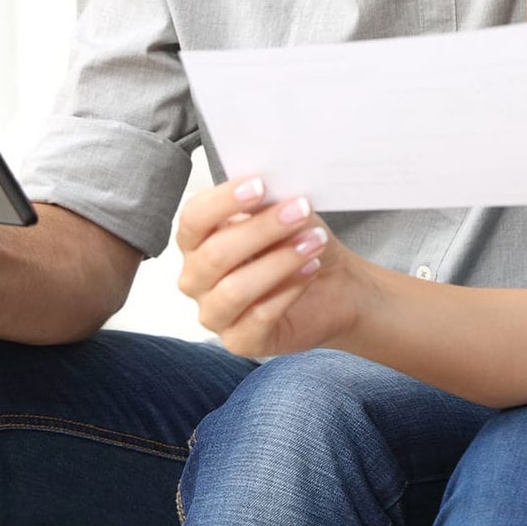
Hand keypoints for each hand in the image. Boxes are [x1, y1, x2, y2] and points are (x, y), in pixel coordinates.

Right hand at [174, 177, 373, 358]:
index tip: (259, 184)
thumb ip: (266, 200)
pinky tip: (311, 269)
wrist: (332, 286)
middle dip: (262, 229)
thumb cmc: (297, 244)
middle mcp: (196, 279)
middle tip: (300, 210)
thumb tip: (267, 185)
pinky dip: (289, 289)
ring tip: (314, 242)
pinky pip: (258, 316)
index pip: (194, 219)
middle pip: (215, 254)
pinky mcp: (240, 341)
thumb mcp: (283, 212)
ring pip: (234, 289)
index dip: (223, 201)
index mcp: (197, 241)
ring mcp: (215, 313)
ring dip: (279, 261)